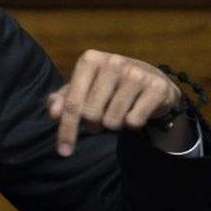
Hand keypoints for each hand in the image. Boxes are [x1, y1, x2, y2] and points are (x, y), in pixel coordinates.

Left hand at [47, 49, 180, 156]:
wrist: (150, 81)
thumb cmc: (108, 86)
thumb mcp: (82, 90)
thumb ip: (63, 102)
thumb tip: (54, 113)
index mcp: (90, 59)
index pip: (72, 103)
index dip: (67, 129)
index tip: (64, 151)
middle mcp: (113, 61)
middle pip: (91, 114)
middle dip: (93, 125)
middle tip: (101, 117)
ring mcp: (136, 73)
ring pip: (112, 121)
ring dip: (113, 125)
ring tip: (118, 113)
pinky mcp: (156, 86)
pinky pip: (134, 121)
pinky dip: (132, 124)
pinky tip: (135, 111)